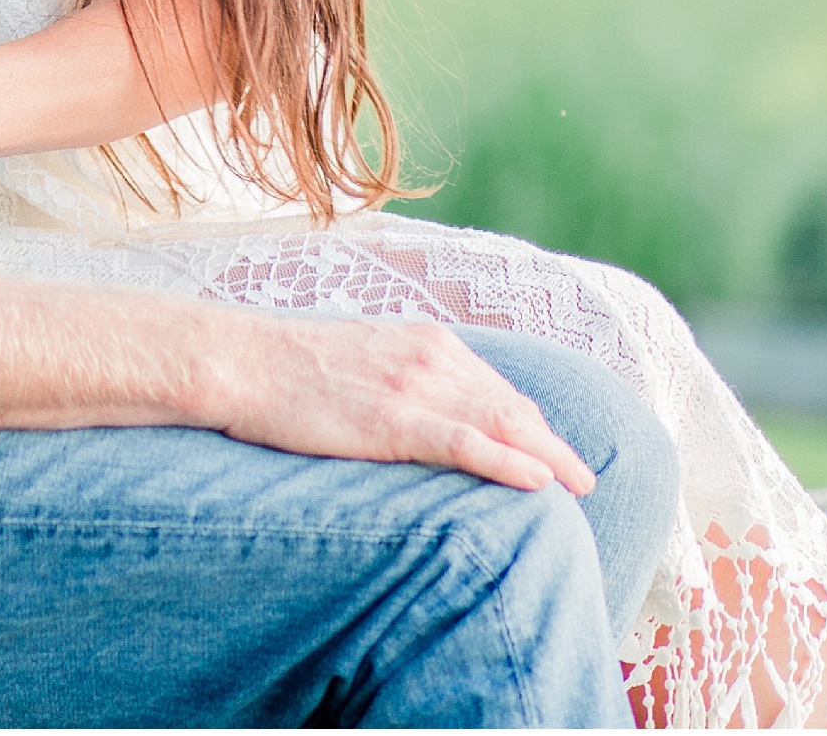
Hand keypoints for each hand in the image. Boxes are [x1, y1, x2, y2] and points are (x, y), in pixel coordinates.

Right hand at [195, 308, 594, 495]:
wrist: (240, 360)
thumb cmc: (287, 366)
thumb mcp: (359, 358)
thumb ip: (400, 375)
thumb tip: (423, 406)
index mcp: (425, 341)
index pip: (495, 387)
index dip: (531, 423)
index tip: (552, 449)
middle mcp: (431, 357)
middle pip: (511, 406)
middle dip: (552, 442)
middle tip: (585, 478)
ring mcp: (413, 388)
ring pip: (501, 424)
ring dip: (548, 457)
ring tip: (580, 486)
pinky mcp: (392, 420)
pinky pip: (465, 444)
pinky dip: (508, 462)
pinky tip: (539, 482)